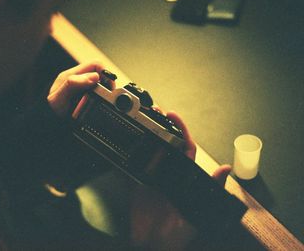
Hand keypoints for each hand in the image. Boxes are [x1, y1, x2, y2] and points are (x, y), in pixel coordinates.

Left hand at [47, 62, 107, 116]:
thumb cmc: (49, 110)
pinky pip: (96, 93)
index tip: (109, 86)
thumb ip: (74, 84)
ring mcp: (80, 88)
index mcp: (71, 75)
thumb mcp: (60, 98)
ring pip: (98, 84)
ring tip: (105, 100)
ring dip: (104, 90)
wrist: (45, 123)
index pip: (95, 65)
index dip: (105, 73)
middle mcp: (76, 80)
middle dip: (106, 83)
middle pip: (99, 74)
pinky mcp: (82, 97)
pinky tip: (98, 104)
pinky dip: (100, 97)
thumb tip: (93, 77)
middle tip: (109, 95)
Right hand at [130, 111, 230, 250]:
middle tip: (154, 112)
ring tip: (140, 122)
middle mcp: (168, 175)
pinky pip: (130, 170)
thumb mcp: (200, 209)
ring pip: (148, 152)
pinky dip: (126, 158)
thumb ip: (211, 188)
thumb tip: (225, 169)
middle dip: (160, 127)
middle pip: (164, 145)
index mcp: (185, 177)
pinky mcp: (136, 187)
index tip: (173, 116)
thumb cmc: (180, 233)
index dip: (180, 130)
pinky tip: (124, 146)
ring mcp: (151, 179)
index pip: (185, 147)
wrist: (157, 246)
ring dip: (144, 137)